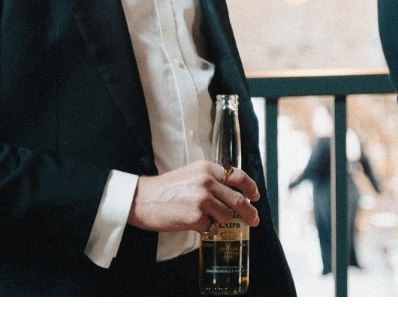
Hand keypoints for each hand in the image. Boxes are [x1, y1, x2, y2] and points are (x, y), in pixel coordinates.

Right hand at [128, 161, 257, 233]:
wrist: (141, 199)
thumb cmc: (165, 188)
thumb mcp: (191, 173)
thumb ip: (211, 179)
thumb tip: (233, 193)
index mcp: (208, 168)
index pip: (239, 176)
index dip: (251, 188)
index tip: (256, 197)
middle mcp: (208, 182)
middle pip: (238, 199)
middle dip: (249, 212)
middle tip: (254, 220)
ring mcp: (202, 200)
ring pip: (225, 215)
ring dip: (220, 220)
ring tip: (208, 219)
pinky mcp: (195, 217)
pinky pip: (210, 227)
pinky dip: (206, 229)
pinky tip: (196, 225)